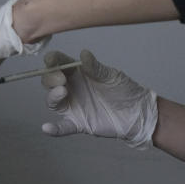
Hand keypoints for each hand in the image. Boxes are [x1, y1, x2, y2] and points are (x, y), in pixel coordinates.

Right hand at [42, 50, 157, 149]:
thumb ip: (96, 68)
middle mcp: (72, 88)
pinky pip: (62, 128)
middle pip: (50, 81)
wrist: (137, 113)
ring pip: (53, 101)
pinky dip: (53, 130)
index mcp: (78, 72)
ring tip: (62, 92)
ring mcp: (73, 106)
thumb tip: (83, 54)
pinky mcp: (78, 123)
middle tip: (61, 78)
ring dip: (52, 96)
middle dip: (50, 78)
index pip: (59, 63)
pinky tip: (47, 128)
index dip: (52, 60)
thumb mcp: (111, 76)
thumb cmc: (124, 90)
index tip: (51, 59)